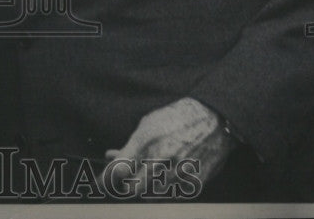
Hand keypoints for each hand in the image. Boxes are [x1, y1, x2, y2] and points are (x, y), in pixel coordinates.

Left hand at [102, 97, 237, 196]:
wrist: (213, 119)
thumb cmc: (177, 118)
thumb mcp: (147, 124)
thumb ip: (129, 145)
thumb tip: (111, 156)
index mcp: (146, 142)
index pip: (119, 169)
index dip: (106, 180)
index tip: (101, 183)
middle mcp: (161, 159)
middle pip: (133, 188)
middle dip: (124, 188)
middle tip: (123, 183)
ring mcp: (178, 173)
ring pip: (152, 194)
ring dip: (145, 188)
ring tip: (149, 174)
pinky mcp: (193, 183)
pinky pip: (172, 195)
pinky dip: (164, 190)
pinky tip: (165, 178)